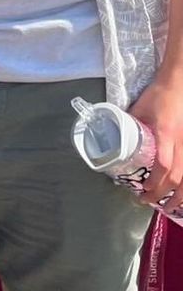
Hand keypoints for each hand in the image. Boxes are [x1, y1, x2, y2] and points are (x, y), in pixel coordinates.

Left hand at [128, 77, 182, 209]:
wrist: (179, 83)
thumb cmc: (158, 96)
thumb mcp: (139, 110)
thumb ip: (130, 127)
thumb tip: (115, 142)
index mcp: (166, 134)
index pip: (164, 164)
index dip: (155, 181)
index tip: (144, 189)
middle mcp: (182, 142)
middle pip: (177, 177)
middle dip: (164, 195)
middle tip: (150, 202)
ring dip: (180, 196)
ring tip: (170, 207)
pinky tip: (182, 194)